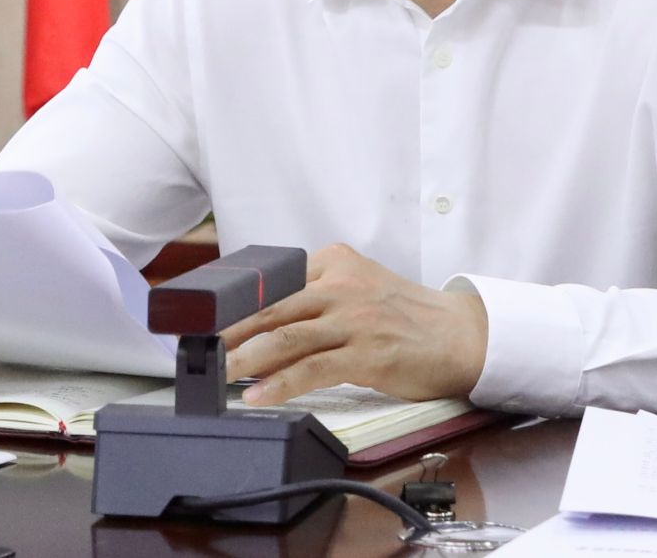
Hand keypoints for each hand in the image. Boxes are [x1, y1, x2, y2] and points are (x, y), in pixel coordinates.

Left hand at [220, 244, 487, 405]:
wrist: (460, 334)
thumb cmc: (404, 316)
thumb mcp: (356, 287)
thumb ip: (313, 295)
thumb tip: (257, 327)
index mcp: (334, 261)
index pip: (272, 281)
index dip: (234, 303)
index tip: (204, 320)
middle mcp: (341, 285)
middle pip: (271, 307)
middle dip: (228, 330)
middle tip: (196, 348)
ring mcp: (354, 319)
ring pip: (286, 337)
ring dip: (245, 358)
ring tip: (217, 373)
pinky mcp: (366, 353)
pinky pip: (313, 368)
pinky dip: (281, 384)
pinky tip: (259, 395)